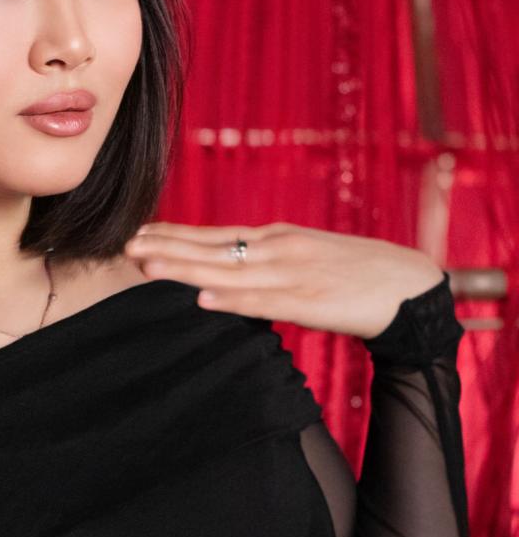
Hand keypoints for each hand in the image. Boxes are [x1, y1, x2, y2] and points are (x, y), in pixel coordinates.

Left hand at [123, 221, 445, 339]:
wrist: (409, 287)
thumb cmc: (356, 275)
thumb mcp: (306, 257)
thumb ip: (269, 262)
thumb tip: (230, 273)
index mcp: (278, 238)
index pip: (216, 235)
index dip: (176, 235)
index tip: (139, 233)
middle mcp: (279, 250)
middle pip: (212, 250)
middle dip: (167, 249)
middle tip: (126, 246)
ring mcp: (293, 274)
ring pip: (228, 273)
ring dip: (185, 270)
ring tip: (148, 268)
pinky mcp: (309, 302)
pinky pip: (262, 303)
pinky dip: (231, 301)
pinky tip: (203, 299)